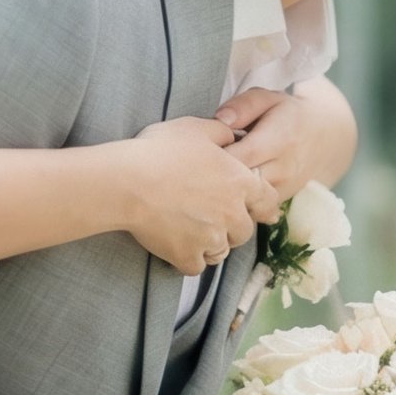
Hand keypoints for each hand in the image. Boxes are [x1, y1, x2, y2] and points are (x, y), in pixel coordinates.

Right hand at [116, 116, 281, 275]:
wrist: (127, 182)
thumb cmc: (160, 151)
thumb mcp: (195, 128)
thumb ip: (222, 133)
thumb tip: (233, 137)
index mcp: (240, 182)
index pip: (268, 200)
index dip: (263, 204)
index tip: (259, 210)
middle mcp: (232, 214)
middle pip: (244, 230)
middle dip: (231, 226)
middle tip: (210, 216)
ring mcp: (211, 238)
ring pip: (222, 251)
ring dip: (211, 244)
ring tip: (192, 232)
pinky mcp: (188, 256)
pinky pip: (197, 266)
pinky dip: (189, 258)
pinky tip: (177, 245)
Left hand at [214, 75, 358, 198]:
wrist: (327, 139)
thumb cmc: (289, 115)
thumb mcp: (270, 98)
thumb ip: (243, 105)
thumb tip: (219, 119)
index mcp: (278, 139)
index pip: (238, 155)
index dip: (213, 154)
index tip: (200, 147)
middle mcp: (283, 169)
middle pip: (238, 182)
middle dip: (214, 175)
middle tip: (199, 164)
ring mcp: (283, 189)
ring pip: (244, 199)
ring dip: (224, 190)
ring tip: (211, 175)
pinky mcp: (280, 203)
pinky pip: (251, 207)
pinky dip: (235, 200)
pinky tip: (225, 186)